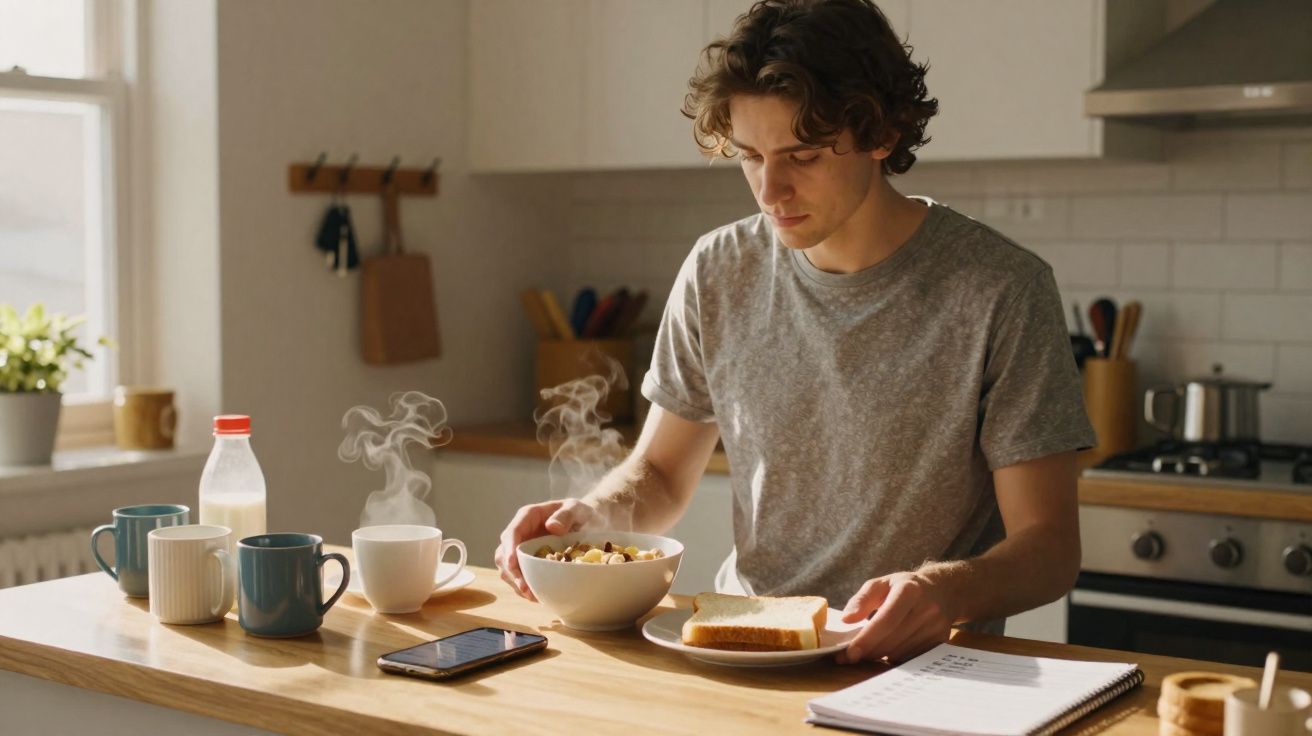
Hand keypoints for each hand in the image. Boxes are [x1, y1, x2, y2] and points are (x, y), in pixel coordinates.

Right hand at [493, 498, 596, 600]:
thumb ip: (565, 515)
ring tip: (533, 596)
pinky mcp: (527, 563)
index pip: (513, 532)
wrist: (588, 524)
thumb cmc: (581, 514)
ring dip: (517, 583)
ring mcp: (522, 549)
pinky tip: (537, 596)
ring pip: (508, 568)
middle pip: (505, 553)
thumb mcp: (576, 510)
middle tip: (526, 588)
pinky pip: (518, 577)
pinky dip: (525, 588)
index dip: (509, 548)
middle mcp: (521, 533)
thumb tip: (552, 527)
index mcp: (529, 516)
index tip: (512, 563)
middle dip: (512, 572)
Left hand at [835, 571, 955, 664]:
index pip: (886, 620)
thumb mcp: (881, 584)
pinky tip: (886, 651)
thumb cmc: (903, 587)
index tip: (850, 653)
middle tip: (850, 656)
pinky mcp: (941, 641)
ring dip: (880, 655)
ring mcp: (936, 626)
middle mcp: (927, 609)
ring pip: (901, 652)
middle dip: (869, 651)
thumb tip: (846, 619)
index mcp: (909, 590)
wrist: (942, 590)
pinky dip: (895, 658)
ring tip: (867, 651)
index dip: (867, 639)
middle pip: (892, 640)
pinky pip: (911, 657)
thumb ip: (861, 600)